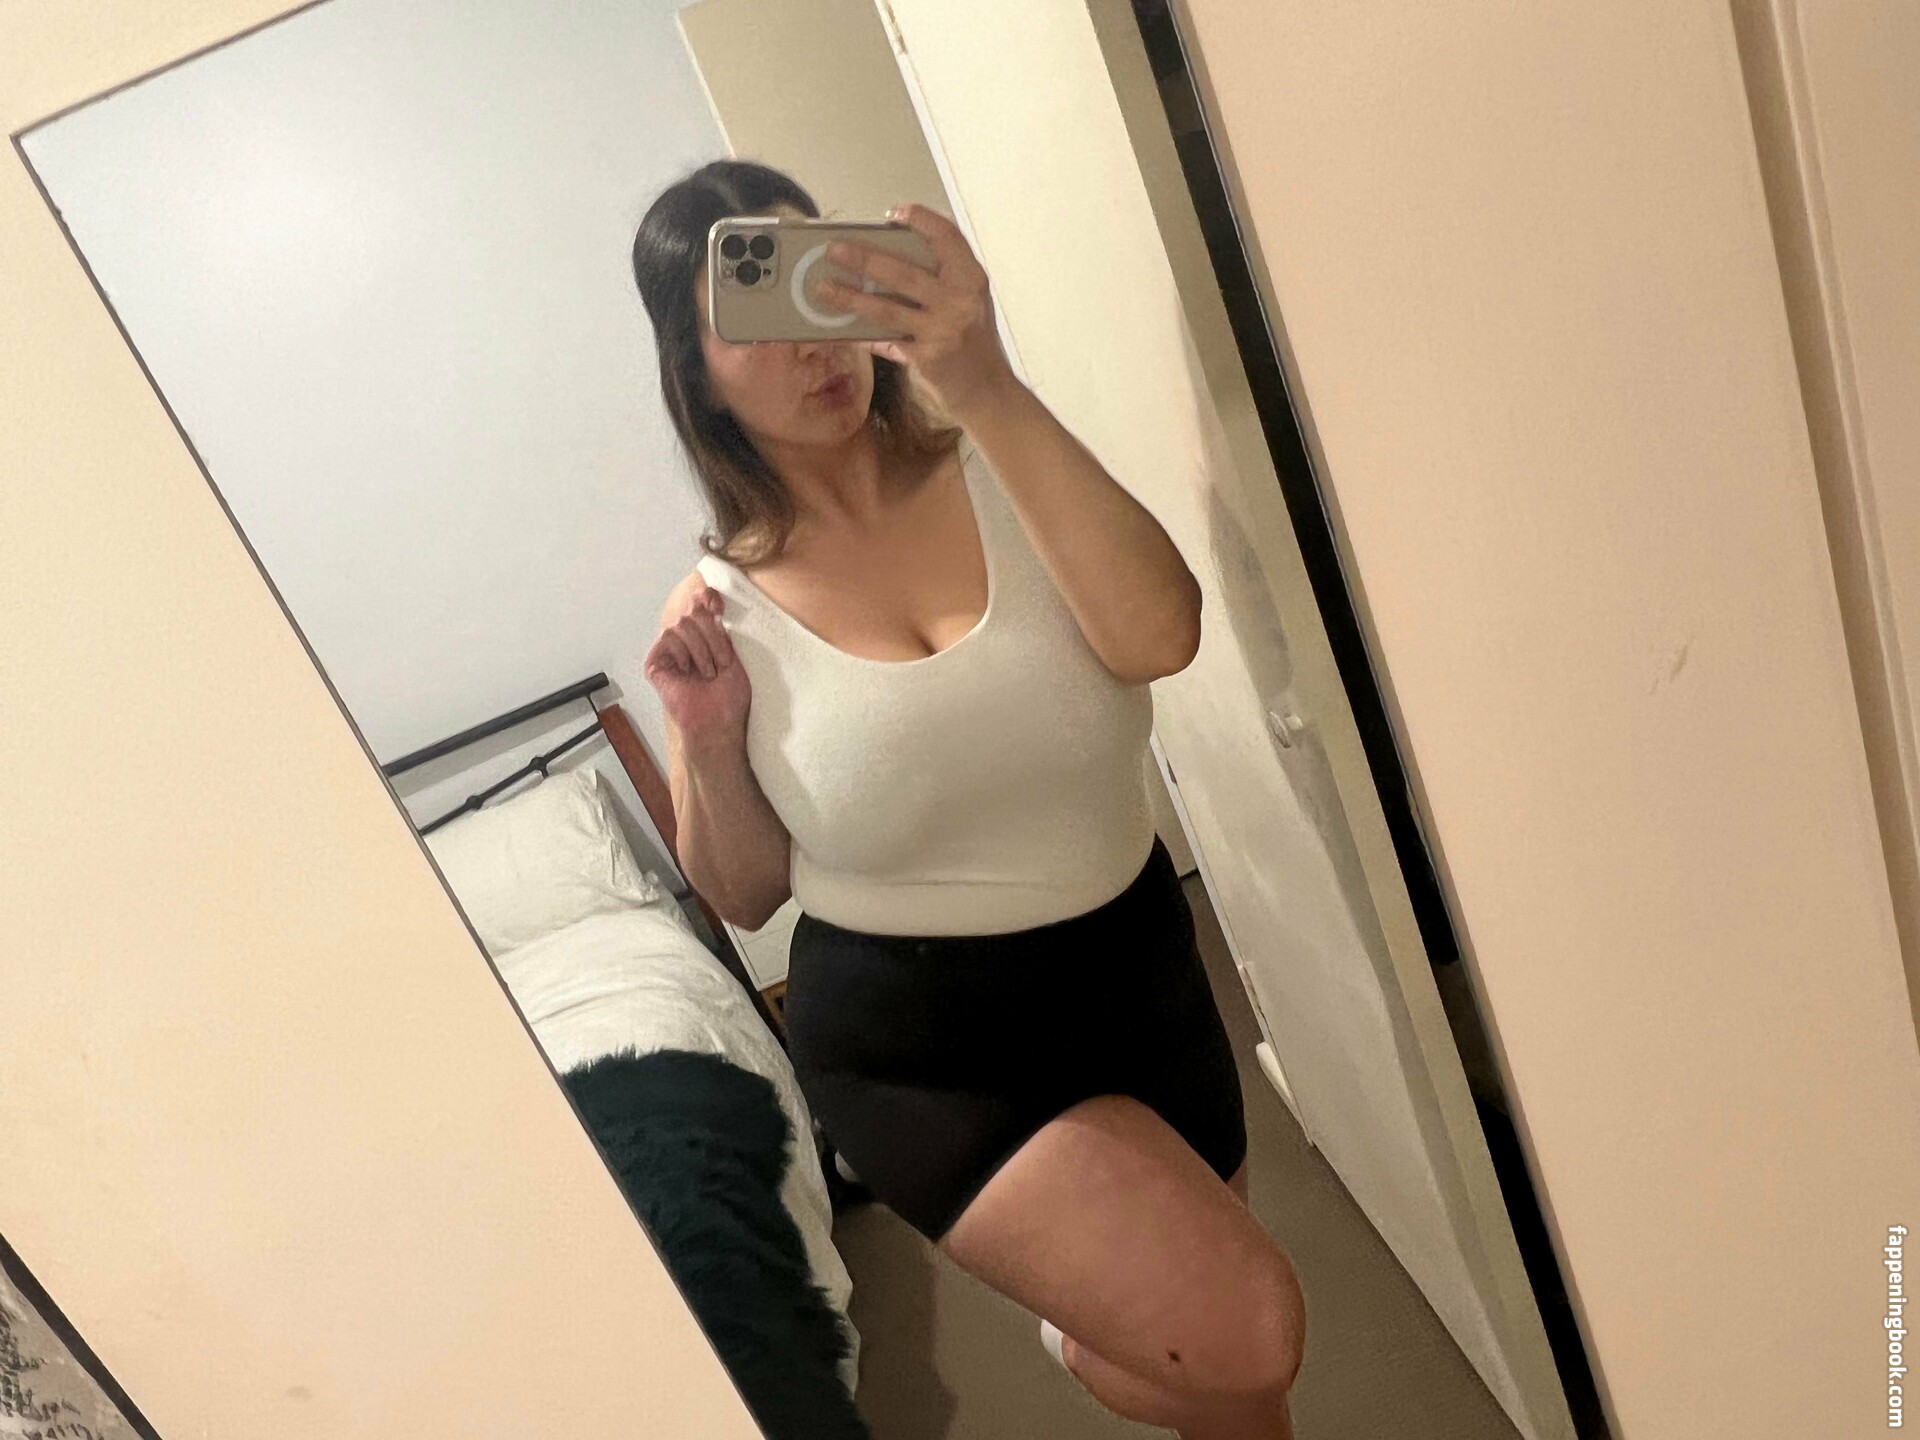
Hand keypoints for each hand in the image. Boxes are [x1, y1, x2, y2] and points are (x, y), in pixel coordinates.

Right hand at [644, 581, 750, 747]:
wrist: (717, 724)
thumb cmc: (729, 698)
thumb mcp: (732, 657)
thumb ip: (720, 631)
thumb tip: (709, 604)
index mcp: (705, 638)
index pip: (700, 603)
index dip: (707, 598)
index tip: (719, 606)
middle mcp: (686, 641)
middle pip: (693, 612)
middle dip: (713, 636)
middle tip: (721, 662)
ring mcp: (669, 651)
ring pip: (682, 624)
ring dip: (703, 649)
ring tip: (709, 673)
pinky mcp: (655, 662)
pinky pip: (668, 638)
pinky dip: (683, 652)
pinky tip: (688, 672)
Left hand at [820, 202, 1018, 423]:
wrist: (989, 391)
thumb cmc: (973, 342)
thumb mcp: (968, 303)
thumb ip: (940, 282)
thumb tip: (885, 263)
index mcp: (972, 279)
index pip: (948, 238)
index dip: (922, 220)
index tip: (895, 212)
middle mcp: (960, 301)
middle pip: (905, 273)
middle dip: (864, 259)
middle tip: (833, 249)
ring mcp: (943, 331)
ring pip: (887, 309)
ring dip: (850, 298)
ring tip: (822, 288)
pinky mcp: (927, 358)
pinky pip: (884, 342)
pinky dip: (858, 336)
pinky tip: (835, 330)